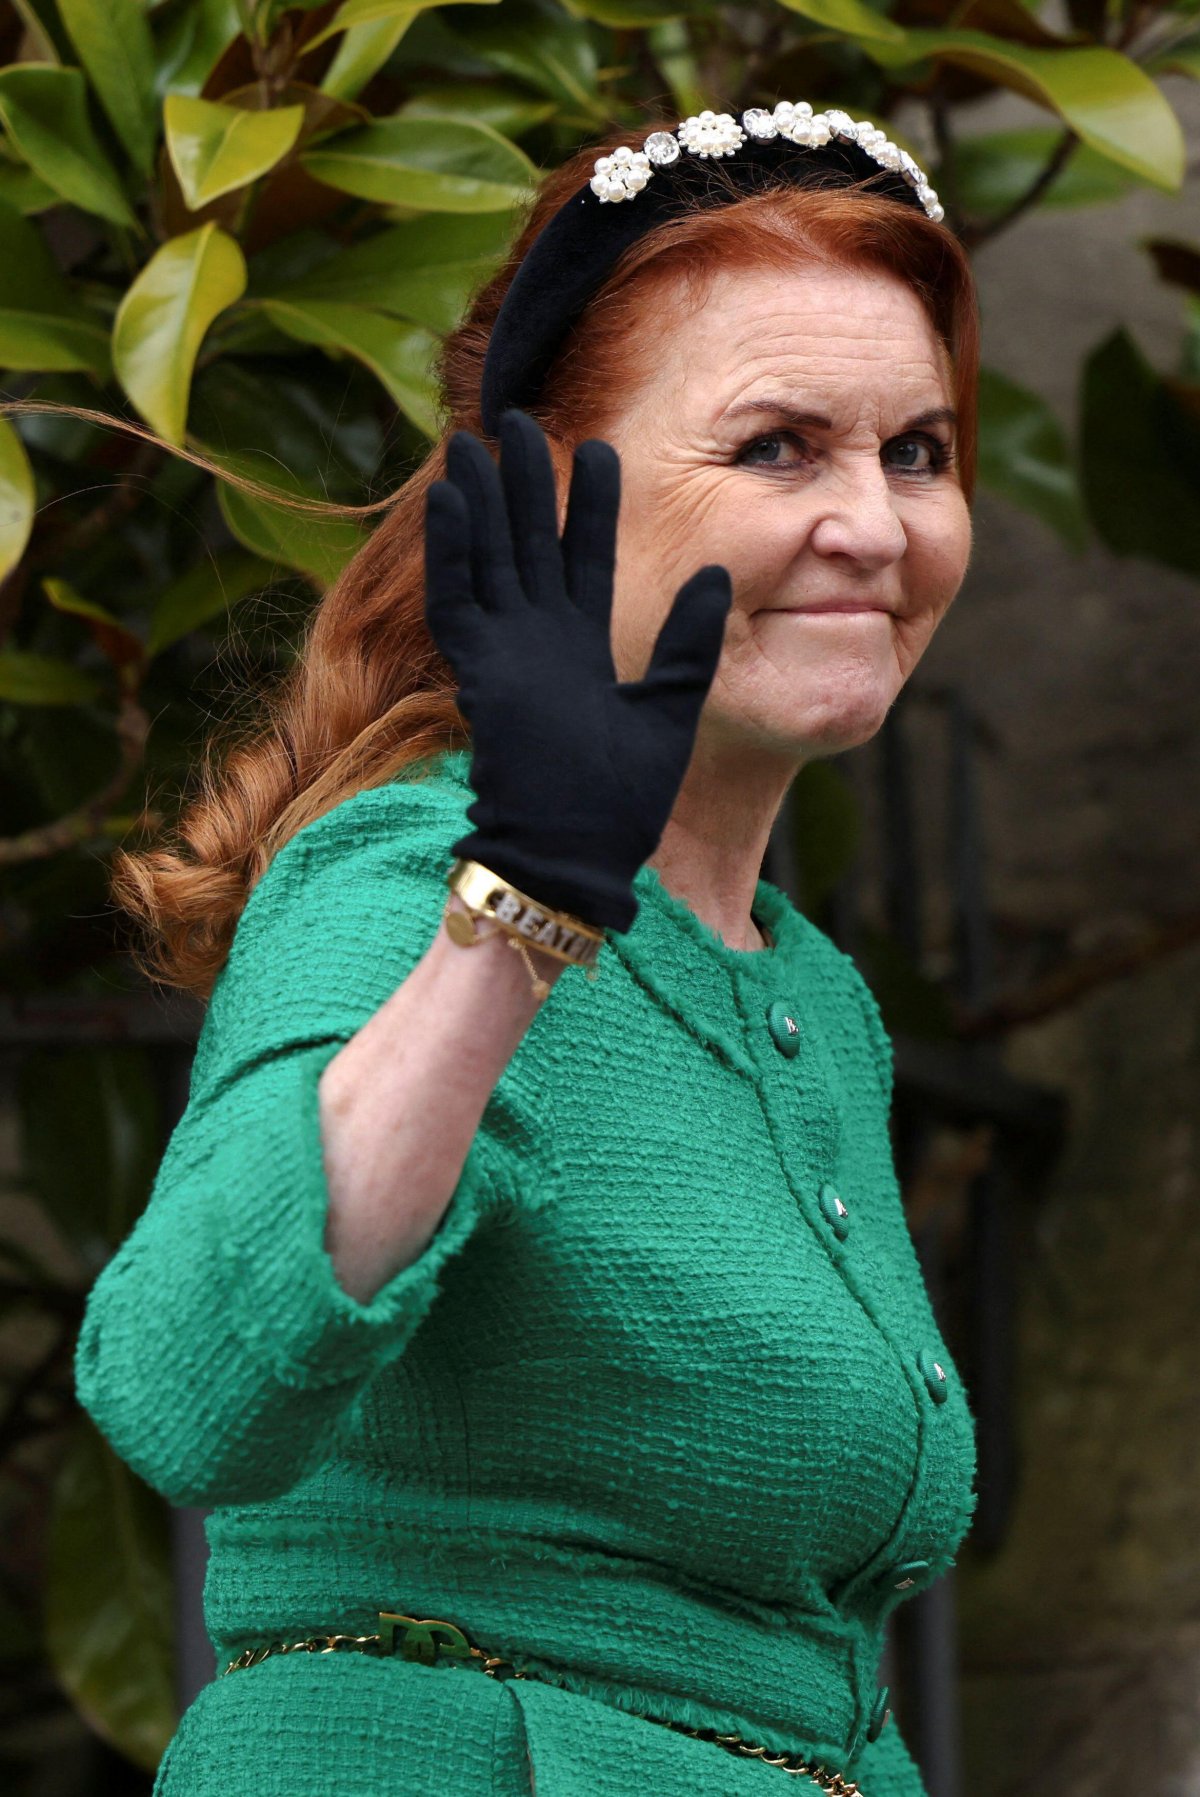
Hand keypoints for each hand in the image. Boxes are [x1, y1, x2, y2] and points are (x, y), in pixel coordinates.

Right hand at [423, 407, 731, 932]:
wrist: (576, 856)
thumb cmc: (620, 802)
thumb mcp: (670, 708)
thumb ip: (687, 643)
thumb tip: (715, 573)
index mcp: (579, 652)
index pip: (584, 560)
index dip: (590, 507)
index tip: (601, 450)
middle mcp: (537, 645)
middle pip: (526, 544)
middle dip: (524, 482)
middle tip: (520, 420)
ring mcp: (503, 656)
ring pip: (486, 559)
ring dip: (478, 499)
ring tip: (472, 439)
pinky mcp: (478, 674)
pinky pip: (456, 600)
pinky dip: (449, 551)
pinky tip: (444, 498)